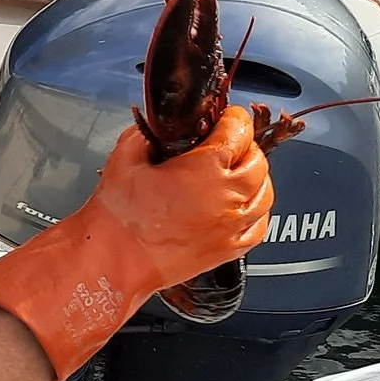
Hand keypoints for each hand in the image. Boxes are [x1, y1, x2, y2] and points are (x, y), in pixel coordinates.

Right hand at [90, 108, 273, 286]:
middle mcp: (228, 198)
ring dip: (254, 178)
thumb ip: (146, 134)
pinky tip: (242, 206)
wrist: (114, 263)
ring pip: (265, 192)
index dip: (233, 118)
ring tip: (236, 173)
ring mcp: (232, 227)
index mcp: (207, 169)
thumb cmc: (118, 218)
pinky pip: (260, 226)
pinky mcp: (229, 251)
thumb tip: (158, 128)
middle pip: (258, 160)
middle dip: (244, 146)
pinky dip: (256, 211)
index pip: (240, 130)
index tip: (225, 117)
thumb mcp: (125, 157)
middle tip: (226, 144)